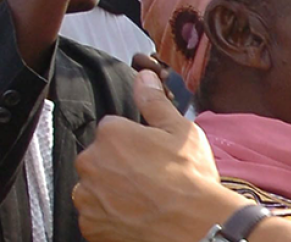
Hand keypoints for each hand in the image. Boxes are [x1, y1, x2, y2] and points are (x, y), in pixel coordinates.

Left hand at [74, 71, 247, 241]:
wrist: (193, 224)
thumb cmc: (189, 177)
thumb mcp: (180, 130)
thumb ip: (155, 101)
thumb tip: (144, 76)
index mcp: (111, 134)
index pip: (115, 128)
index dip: (137, 139)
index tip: (154, 151)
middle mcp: (91, 163)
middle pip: (103, 157)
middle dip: (122, 163)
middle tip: (152, 174)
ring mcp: (88, 197)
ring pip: (97, 185)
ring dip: (114, 188)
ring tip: (146, 196)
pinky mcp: (90, 225)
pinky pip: (97, 214)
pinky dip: (112, 213)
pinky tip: (137, 212)